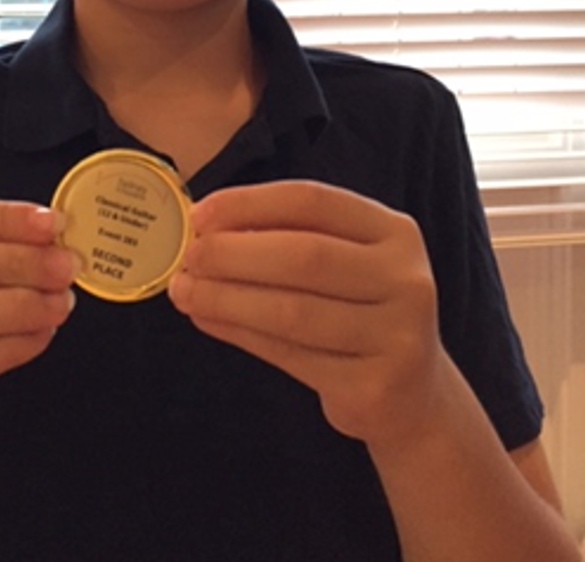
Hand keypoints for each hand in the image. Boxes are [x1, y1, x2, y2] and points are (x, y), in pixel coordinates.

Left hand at [168, 180, 447, 450]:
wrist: (414, 397)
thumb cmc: (359, 313)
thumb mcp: (343, 263)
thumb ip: (288, 239)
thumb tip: (204, 228)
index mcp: (394, 232)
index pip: (312, 201)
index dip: (250, 203)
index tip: (200, 214)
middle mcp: (404, 278)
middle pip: (304, 254)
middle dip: (234, 253)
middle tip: (188, 256)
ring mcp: (397, 335)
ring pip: (292, 310)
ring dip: (226, 297)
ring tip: (185, 291)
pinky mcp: (375, 386)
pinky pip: (291, 355)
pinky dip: (240, 333)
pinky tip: (209, 319)